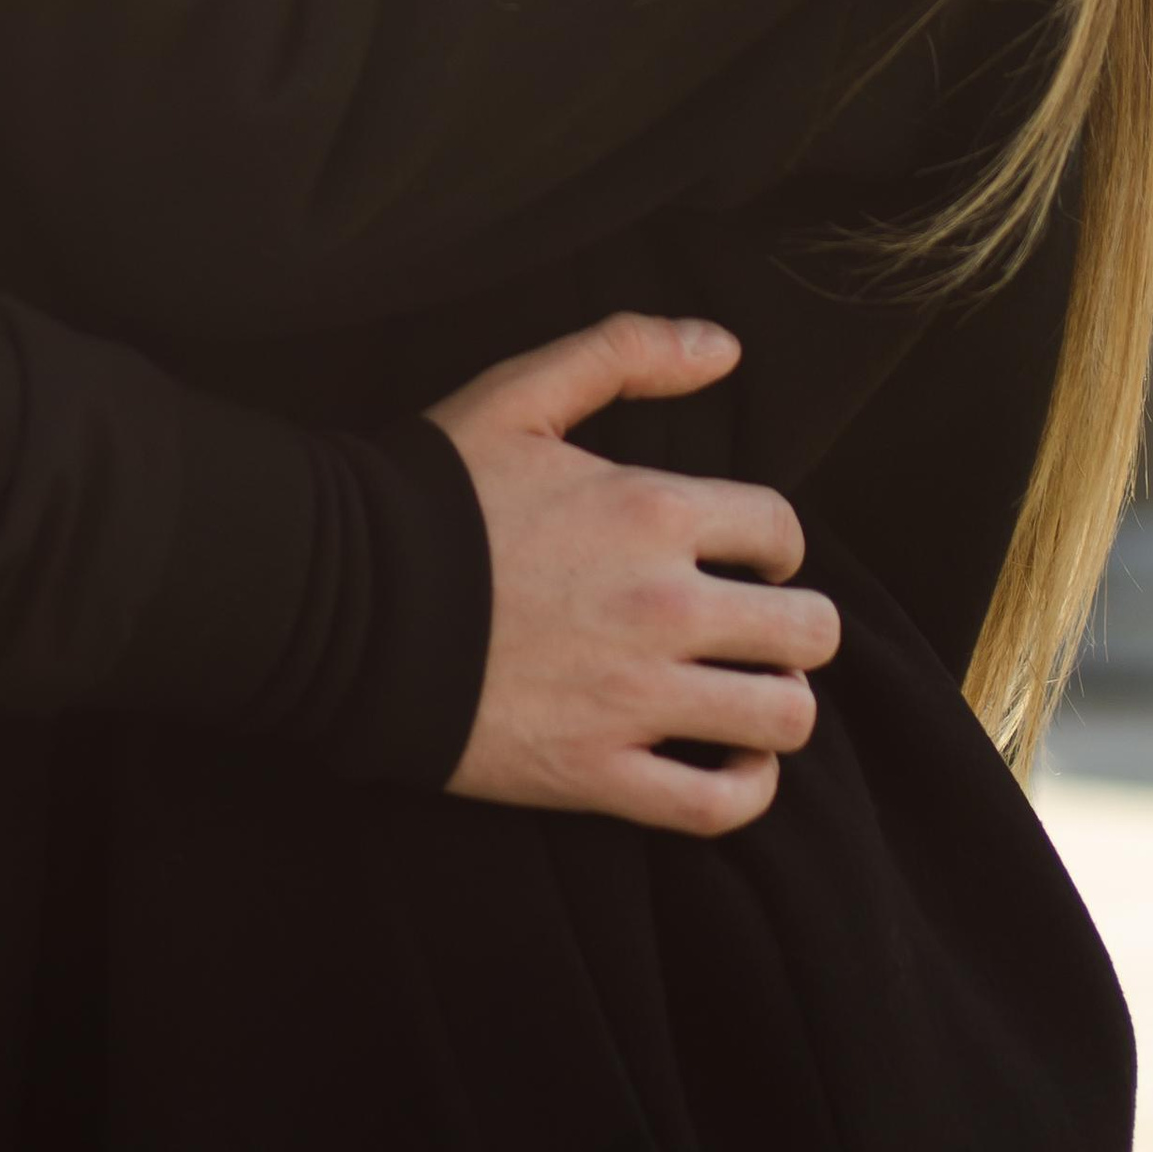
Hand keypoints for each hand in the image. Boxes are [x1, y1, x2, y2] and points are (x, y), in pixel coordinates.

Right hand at [429, 313, 839, 836]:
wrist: (345, 601)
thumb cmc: (431, 494)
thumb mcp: (519, 396)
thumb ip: (623, 352)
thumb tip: (722, 346)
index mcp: (651, 512)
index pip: (781, 532)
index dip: (773, 543)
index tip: (744, 556)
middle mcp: (663, 607)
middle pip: (808, 631)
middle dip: (795, 625)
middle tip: (752, 626)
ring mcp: (635, 699)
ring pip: (783, 719)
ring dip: (777, 703)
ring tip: (741, 690)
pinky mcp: (599, 774)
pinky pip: (720, 806)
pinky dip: (745, 788)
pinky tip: (725, 760)